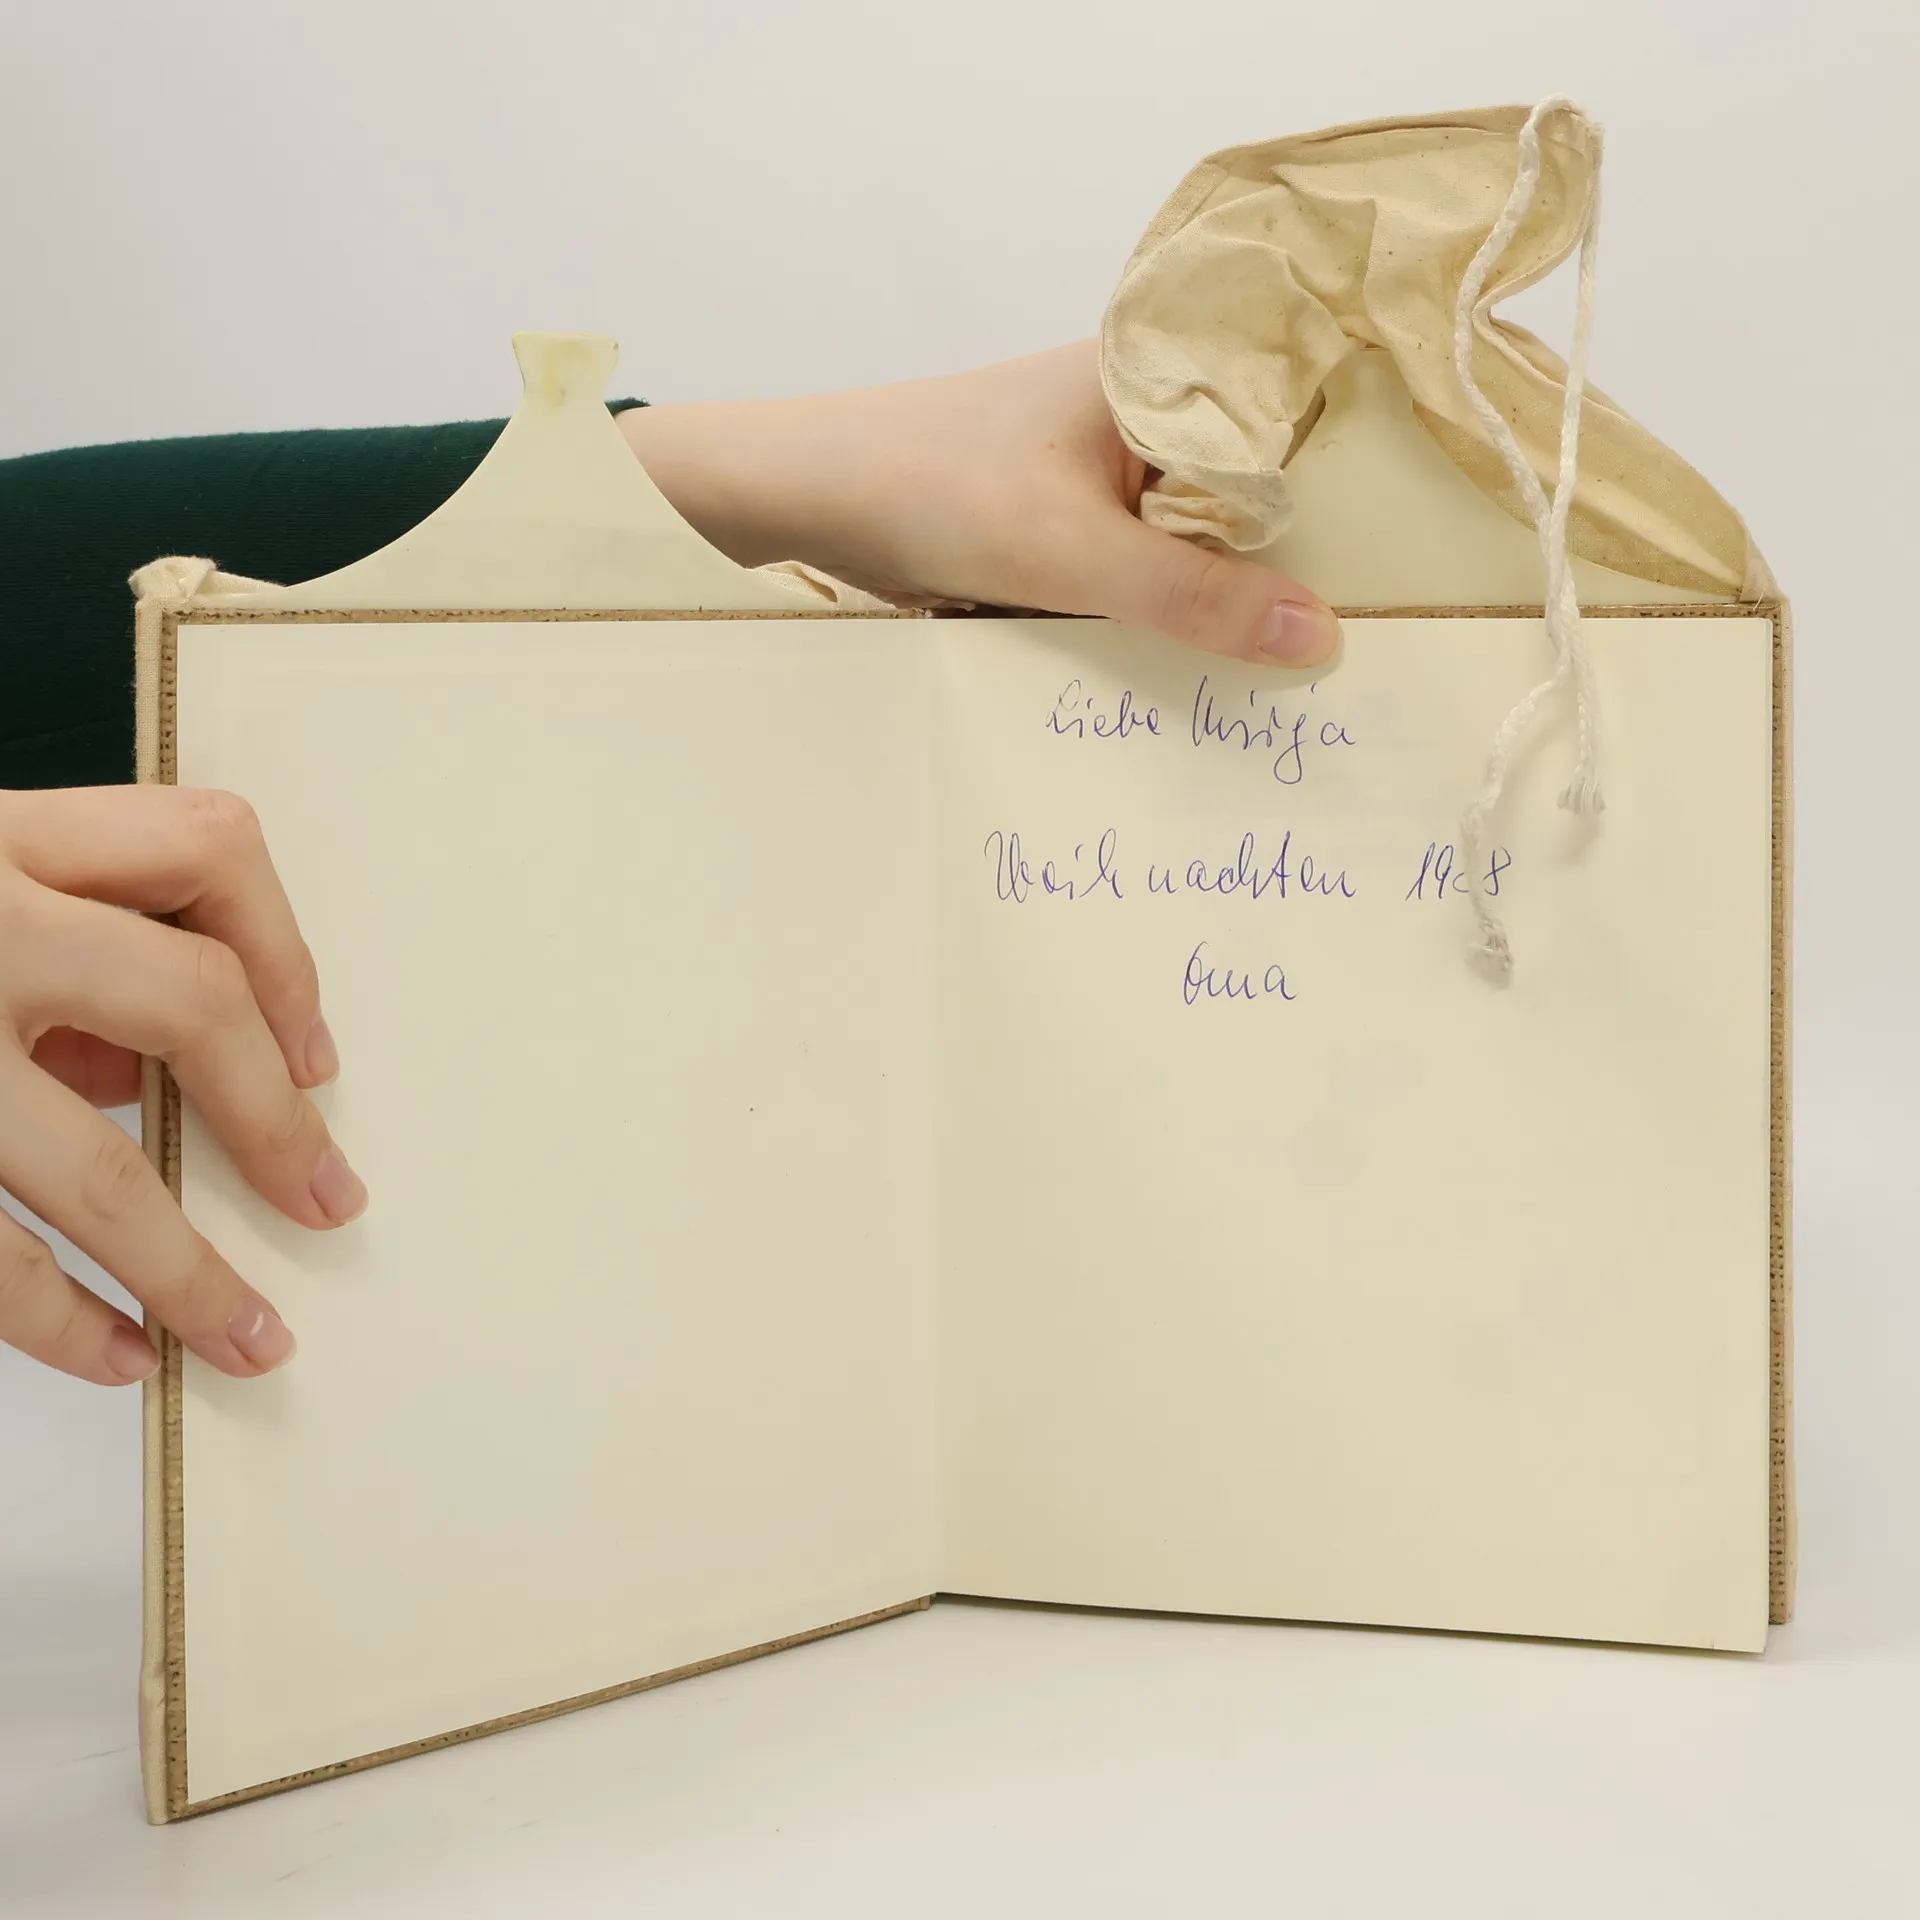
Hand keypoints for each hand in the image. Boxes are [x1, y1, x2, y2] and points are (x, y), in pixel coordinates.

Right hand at [0, 787, 365, 1385]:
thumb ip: (49, 952)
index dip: (287, 951)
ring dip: (188, 1270)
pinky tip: (112, 1354)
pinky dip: (59, 1319)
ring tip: (252, 1337)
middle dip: (277, 1120)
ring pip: (93, 1168)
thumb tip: (159, 1079)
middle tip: (331, 1200)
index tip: (317, 1053)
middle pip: (187, 1002)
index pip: (205, 848)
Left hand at [620, 340, 1339, 665]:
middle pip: (1260, 481)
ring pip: (1204, 529)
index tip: (1434, 550)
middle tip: (1388, 629)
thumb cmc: (931, 489)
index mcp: (1163, 370)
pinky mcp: (1072, 517)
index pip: (1303, 410)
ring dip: (1235, 591)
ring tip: (1314, 663)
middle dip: (1305, 553)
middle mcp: (1149, 406)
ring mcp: (1109, 463)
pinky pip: (1150, 561)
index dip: (1365, 477)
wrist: (805, 496)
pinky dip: (1174, 605)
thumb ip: (1193, 597)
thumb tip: (1321, 640)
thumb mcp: (1072, 553)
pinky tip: (1213, 660)